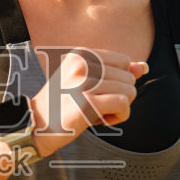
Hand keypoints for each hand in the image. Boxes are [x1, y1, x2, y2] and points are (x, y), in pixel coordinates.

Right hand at [28, 47, 147, 157]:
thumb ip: (116, 73)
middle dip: (120, 96)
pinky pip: (123, 104)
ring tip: (98, 113)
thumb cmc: (63, 105)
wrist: (35, 125)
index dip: (118, 81)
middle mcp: (82, 63)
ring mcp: (84, 82)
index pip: (124, 61)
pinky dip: (119, 117)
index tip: (97, 93)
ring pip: (129, 91)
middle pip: (129, 77)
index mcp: (81, 54)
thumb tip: (144, 67)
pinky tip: (102, 121)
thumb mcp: (88, 83)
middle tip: (96, 106)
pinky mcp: (87, 101)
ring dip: (119, 109)